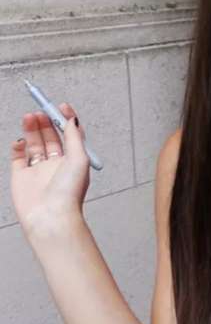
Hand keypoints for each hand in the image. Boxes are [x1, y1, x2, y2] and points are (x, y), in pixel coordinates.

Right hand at [9, 104, 89, 237]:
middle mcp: (56, 164)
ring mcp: (38, 170)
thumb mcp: (79, 158)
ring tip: (30, 116)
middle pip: (51, 136)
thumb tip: (72, 119)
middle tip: (41, 110)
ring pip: (35, 144)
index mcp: (73, 160)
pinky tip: (20, 140)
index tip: (60, 106)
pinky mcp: (22, 177)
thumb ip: (74, 137)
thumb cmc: (69, 193)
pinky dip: (18, 146)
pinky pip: (18, 157)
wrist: (50, 217)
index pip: (70, 135)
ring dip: (33, 129)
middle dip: (46, 122)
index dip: (65, 119)